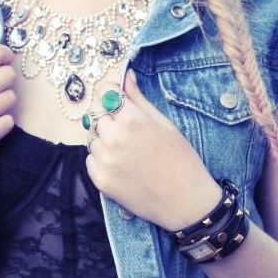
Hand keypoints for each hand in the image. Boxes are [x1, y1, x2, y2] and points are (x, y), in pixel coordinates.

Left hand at [85, 69, 220, 230]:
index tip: (117, 99)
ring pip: (92, 137)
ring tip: (127, 150)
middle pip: (96, 114)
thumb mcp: (164, 124)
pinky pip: (91, 159)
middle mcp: (114, 138)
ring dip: (103, 139)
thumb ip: (139, 99)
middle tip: (127, 129)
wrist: (186, 202)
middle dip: (108, 117)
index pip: (103, 92)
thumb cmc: (182, 160)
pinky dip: (101, 159)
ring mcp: (105, 160)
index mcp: (132, 120)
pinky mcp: (100, 180)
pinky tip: (122, 165)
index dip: (110, 93)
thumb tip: (126, 76)